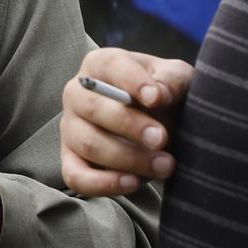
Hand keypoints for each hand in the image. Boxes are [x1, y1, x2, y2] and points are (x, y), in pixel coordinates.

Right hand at [59, 48, 193, 197]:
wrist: (161, 124)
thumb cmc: (165, 95)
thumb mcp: (177, 79)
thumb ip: (172, 81)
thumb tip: (159, 95)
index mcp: (100, 65)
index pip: (110, 66)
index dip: (132, 82)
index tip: (156, 98)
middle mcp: (76, 93)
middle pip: (93, 107)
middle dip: (130, 125)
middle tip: (162, 138)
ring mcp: (70, 128)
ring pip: (88, 143)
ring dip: (128, 158)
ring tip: (165, 165)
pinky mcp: (71, 160)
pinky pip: (76, 176)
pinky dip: (103, 183)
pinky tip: (133, 183)